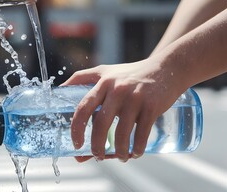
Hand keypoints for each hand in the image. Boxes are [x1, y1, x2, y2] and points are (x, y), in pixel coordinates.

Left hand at [62, 58, 185, 161]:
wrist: (167, 68)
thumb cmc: (130, 73)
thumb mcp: (104, 71)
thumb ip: (81, 78)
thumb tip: (59, 92)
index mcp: (102, 82)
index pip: (83, 107)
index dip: (76, 128)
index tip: (76, 145)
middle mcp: (117, 89)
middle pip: (100, 124)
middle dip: (96, 146)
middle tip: (97, 156)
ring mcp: (135, 97)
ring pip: (122, 132)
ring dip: (120, 151)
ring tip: (121, 157)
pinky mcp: (152, 106)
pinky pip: (142, 133)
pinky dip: (137, 148)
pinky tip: (135, 153)